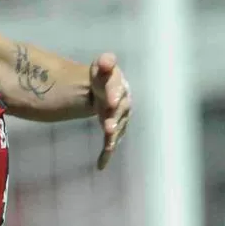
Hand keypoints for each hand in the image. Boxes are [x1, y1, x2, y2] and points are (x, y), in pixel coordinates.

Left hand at [90, 53, 131, 169]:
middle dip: (114, 119)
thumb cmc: (103, 78)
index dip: (115, 94)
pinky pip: (110, 143)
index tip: (111, 100)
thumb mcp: (101, 67)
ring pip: (117, 130)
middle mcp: (124, 105)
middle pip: (120, 113)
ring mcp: (120, 120)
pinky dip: (106, 155)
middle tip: (108, 126)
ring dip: (112, 138)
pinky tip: (100, 165)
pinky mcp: (113, 131)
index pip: (118, 90)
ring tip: (107, 145)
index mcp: (121, 88)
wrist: (106, 91)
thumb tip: (107, 60)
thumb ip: (105, 63)